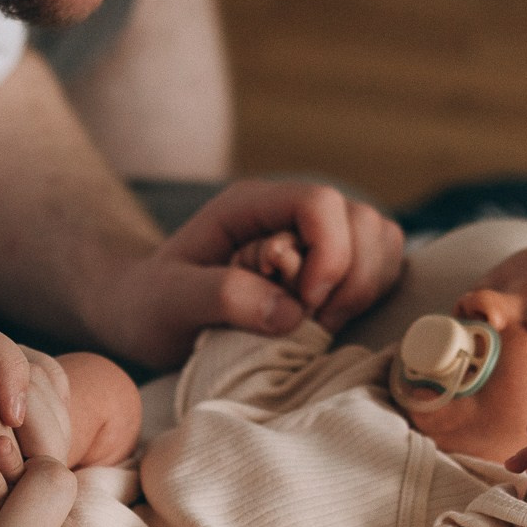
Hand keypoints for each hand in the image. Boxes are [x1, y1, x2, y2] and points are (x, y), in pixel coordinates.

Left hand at [90, 180, 405, 366]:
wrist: (145, 313)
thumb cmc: (151, 304)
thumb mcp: (168, 301)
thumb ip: (222, 297)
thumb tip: (289, 312)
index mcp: (250, 205)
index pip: (319, 203)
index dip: (328, 255)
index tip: (302, 306)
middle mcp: (289, 212)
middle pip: (362, 221)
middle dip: (349, 279)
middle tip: (308, 321)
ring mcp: (315, 236)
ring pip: (381, 241)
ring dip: (363, 288)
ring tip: (318, 323)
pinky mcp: (331, 265)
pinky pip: (381, 267)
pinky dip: (369, 295)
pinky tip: (329, 321)